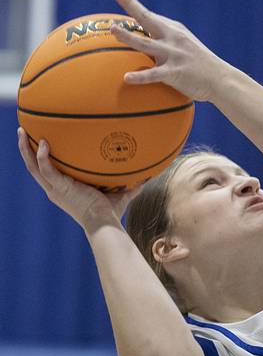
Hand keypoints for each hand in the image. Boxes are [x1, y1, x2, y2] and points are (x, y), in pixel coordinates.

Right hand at [17, 128, 136, 229]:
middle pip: (33, 167)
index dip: (41, 159)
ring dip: (25, 148)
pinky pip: (45, 168)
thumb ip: (130, 185)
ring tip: (22, 132)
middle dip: (26, 149)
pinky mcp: (59, 187)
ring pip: (32, 166)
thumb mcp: (119, 195)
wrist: (104, 223)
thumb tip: (146, 177)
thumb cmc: (110, 214)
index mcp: (64, 191)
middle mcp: (55, 190)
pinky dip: (42, 156)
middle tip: (23, 132)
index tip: (40, 144)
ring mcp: (55, 189)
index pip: (47, 172)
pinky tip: (43, 143)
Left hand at [109, 0, 225, 101]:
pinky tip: (126, 78)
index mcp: (175, 32)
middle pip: (147, 18)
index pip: (150, 16)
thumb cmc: (203, 67)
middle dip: (131, 4)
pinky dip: (139, 76)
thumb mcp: (188, 48)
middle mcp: (173, 39)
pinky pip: (153, 74)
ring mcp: (174, 55)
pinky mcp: (175, 72)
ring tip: (112, 30)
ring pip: (145, 43)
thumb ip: (169, 44)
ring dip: (128, 36)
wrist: (222, 80)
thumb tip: (147, 47)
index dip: (132, 4)